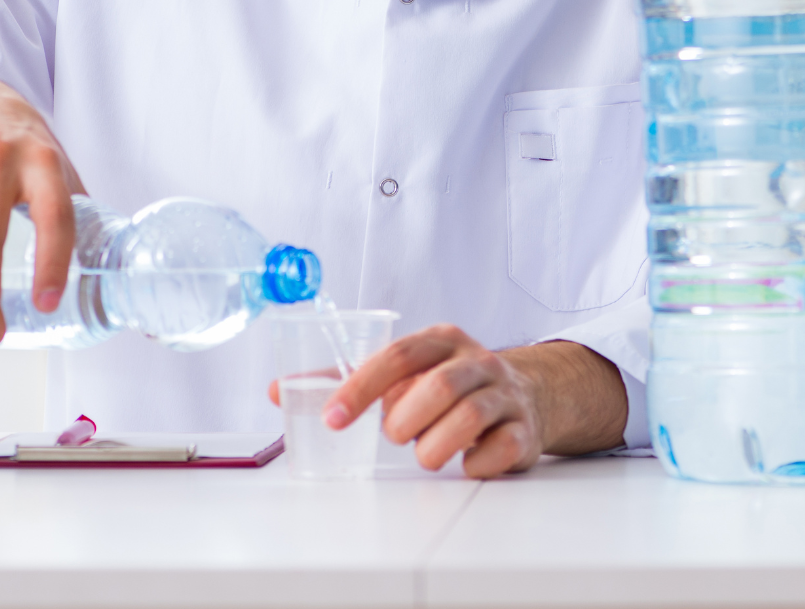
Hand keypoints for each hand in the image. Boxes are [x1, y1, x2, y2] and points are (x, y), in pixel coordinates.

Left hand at [310, 327, 627, 478]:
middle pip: (438, 386)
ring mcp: (504, 394)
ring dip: (435, 446)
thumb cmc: (448, 385)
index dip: (362, 386)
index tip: (333, 418)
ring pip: (470, 416)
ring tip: (424, 455)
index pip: (398, 355)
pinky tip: (464, 464)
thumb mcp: (402, 373)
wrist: (524, 394)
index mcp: (441, 341)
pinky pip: (501, 448)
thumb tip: (280, 390)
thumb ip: (344, 381)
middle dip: (405, 421)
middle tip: (394, 435)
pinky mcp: (524, 429)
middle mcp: (477, 361)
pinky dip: (476, 463)